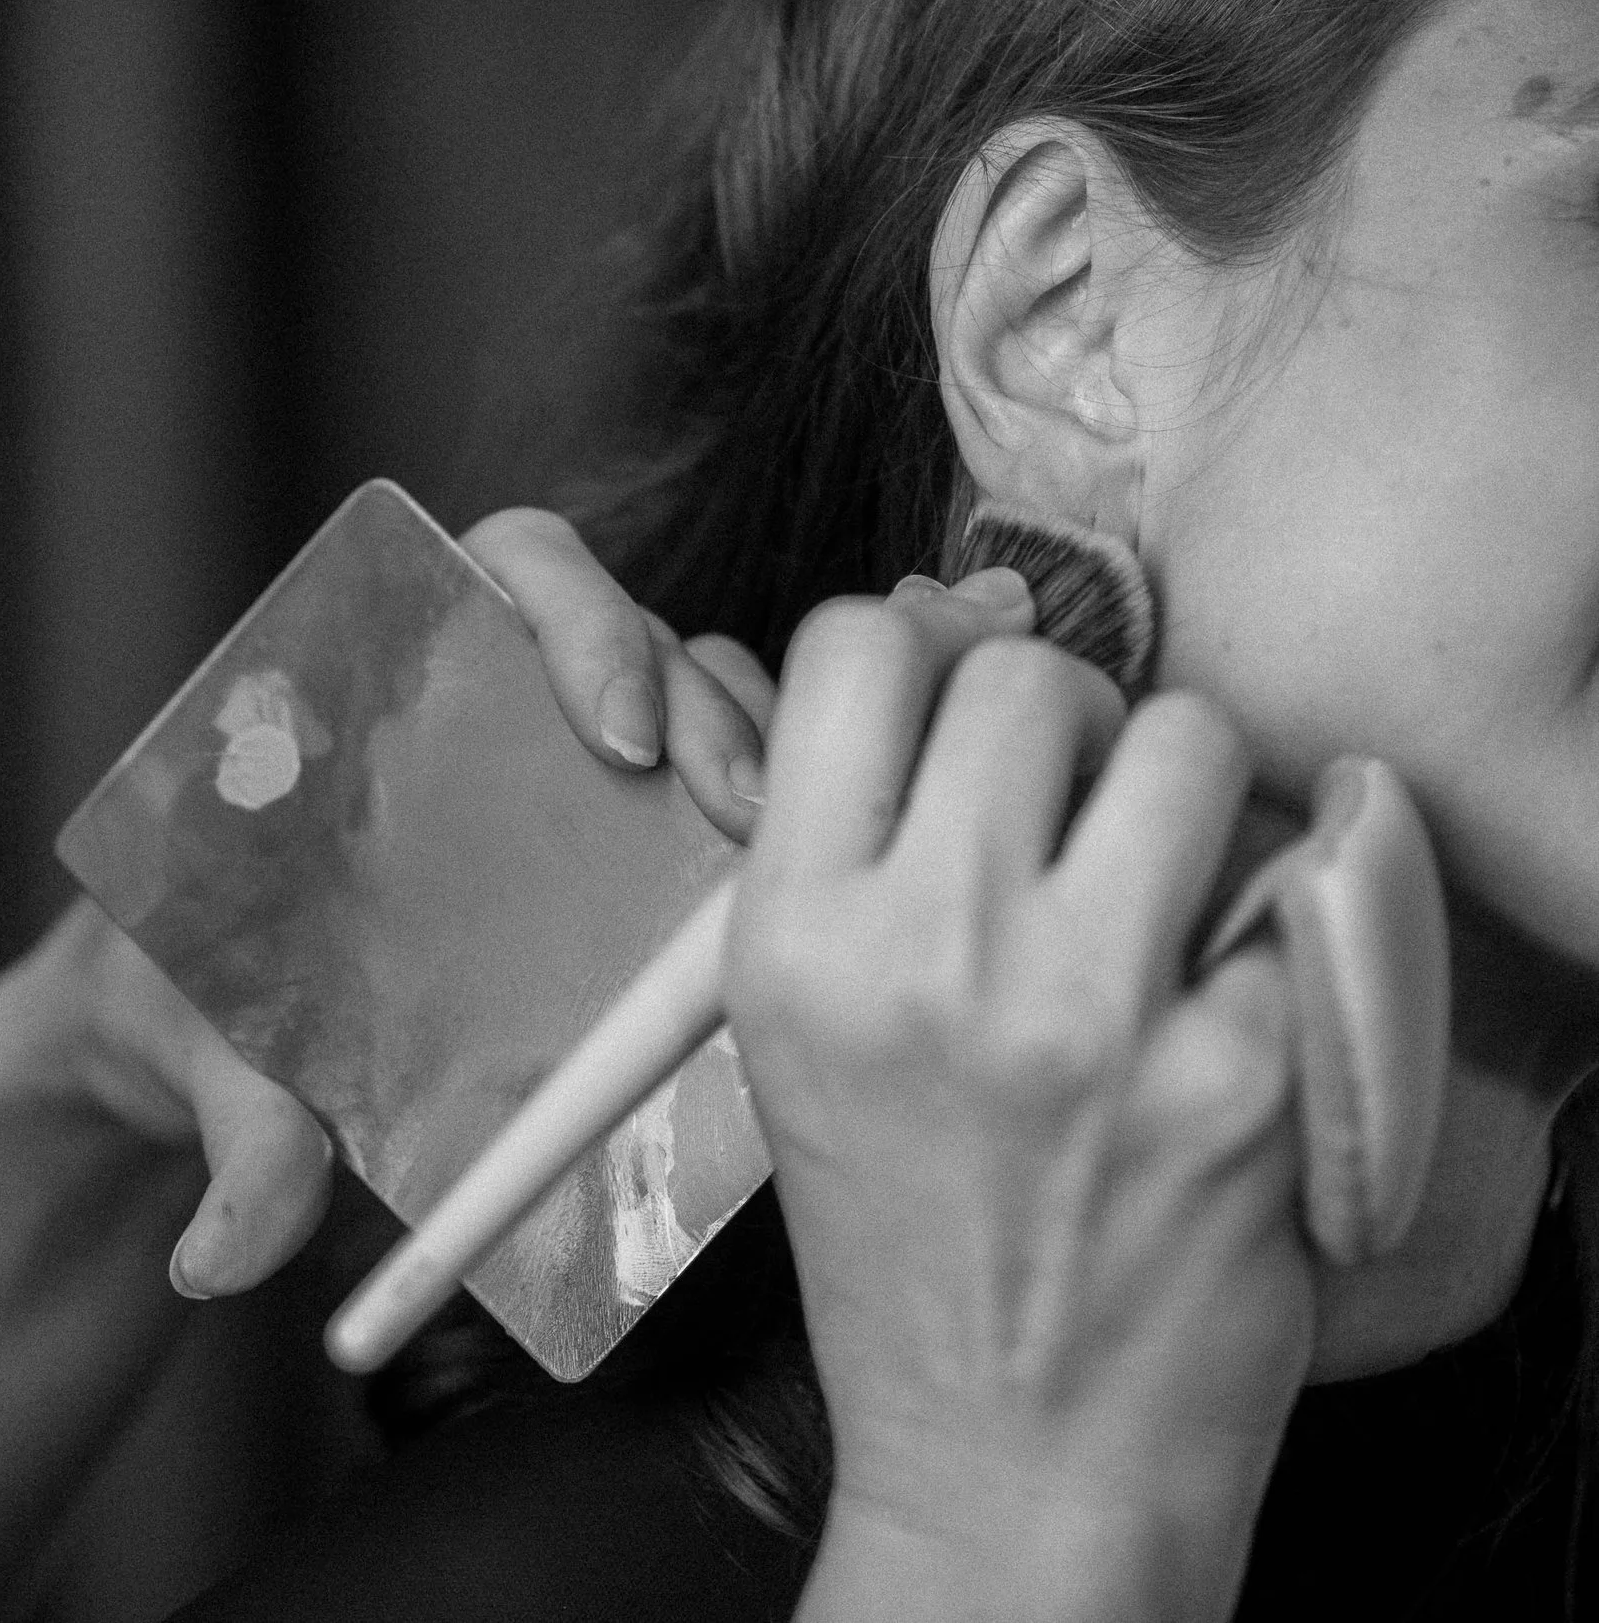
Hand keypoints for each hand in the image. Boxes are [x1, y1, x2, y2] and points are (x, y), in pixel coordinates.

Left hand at [22, 506, 773, 1303]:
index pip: (507, 572)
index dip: (578, 616)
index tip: (612, 732)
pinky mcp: (621, 855)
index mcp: (386, 684)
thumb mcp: (210, 1053)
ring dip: (759, 760)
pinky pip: (721, 804)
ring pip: (705, 707)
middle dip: (703, 702)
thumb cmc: (193, 1005)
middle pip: (636, 633)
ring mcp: (569, 777)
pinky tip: (787, 902)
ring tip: (776, 862)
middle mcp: (494, 705)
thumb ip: (235, 1136)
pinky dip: (774, 827)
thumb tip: (223, 1259)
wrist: (205, 1047)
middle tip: (734, 813)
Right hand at [730, 574, 1313, 1614]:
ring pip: (1183, 741)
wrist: (1008, 1457)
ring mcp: (1087, 1015)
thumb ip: (860, 844)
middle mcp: (924, 956)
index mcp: (791, 939)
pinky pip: (1292, 884)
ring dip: (1186, 792)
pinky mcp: (1239, 1077)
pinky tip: (1231, 991)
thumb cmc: (901, 1238)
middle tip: (1074, 812)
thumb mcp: (799, 1038)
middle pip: (1027, 676)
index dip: (921, 649)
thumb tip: (962, 627)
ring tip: (1163, 887)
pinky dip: (1274, 920)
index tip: (957, 710)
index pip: (855, 649)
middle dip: (1065, 721)